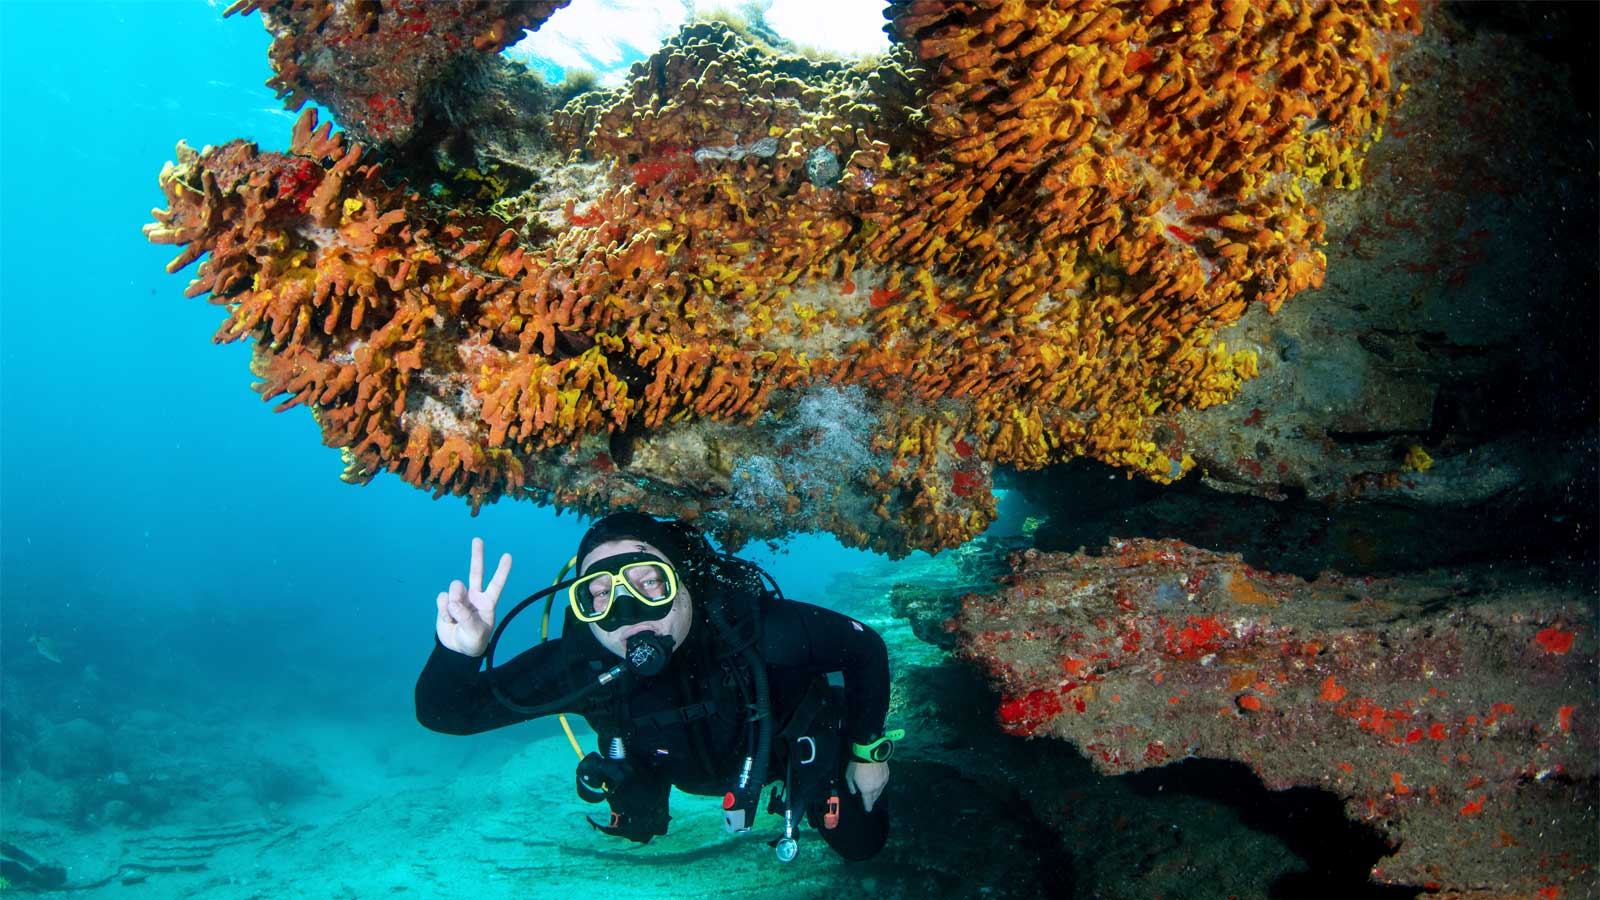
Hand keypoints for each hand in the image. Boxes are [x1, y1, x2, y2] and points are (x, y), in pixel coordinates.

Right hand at [434, 537, 511, 656]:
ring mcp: (460, 597)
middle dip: (477, 556)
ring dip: (453, 604)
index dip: (502, 571)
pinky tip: (448, 620)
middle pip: (476, 572)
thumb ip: (465, 617)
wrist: (456, 648)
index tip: (508, 556)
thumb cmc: (473, 640)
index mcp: (488, 603)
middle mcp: (475, 596)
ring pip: (454, 589)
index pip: (496, 584)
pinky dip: (443, 611)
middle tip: (478, 539)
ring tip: (455, 618)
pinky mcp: (446, 601)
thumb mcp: (474, 633)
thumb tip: (453, 601)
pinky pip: (442, 599)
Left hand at [844, 760, 889, 812]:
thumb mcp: (849, 776)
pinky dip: (880, 784)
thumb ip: (851, 786)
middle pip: (875, 797)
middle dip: (872, 799)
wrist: (870, 752)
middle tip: (869, 800)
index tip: (868, 810)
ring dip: (876, 792)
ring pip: (880, 790)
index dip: (868, 806)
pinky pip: (883, 782)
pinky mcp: (887, 774)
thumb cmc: (857, 764)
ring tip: (873, 792)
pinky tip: (878, 782)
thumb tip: (854, 792)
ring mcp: (883, 780)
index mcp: (867, 790)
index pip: (868, 802)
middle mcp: (877, 787)